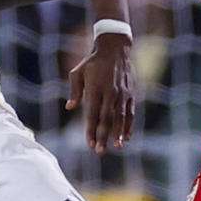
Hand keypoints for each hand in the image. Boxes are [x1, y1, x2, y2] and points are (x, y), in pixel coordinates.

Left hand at [67, 33, 133, 153]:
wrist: (115, 48)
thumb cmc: (92, 62)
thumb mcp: (78, 72)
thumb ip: (74, 91)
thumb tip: (69, 108)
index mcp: (95, 88)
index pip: (92, 114)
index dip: (91, 130)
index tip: (89, 143)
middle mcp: (110, 92)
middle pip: (106, 119)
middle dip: (103, 136)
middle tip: (100, 152)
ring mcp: (122, 93)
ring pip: (121, 117)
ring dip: (118, 133)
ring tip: (116, 147)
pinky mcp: (131, 93)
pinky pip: (130, 112)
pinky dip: (129, 125)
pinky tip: (126, 137)